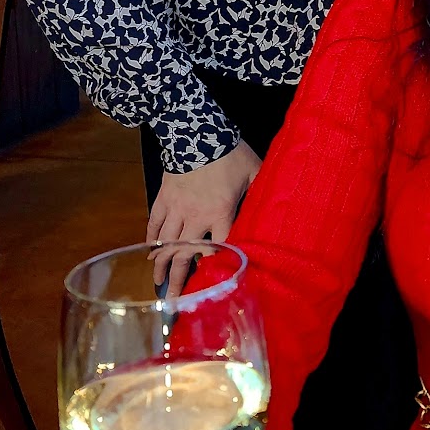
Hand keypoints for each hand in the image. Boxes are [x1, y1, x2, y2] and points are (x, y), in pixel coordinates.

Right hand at [148, 140, 260, 291]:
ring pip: (167, 243)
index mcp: (221, 212)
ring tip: (158, 284)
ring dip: (162, 265)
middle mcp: (196, 216)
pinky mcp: (164, 197)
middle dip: (179, 279)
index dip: (216, 267)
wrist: (195, 129)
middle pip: (186, 254)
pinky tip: (149, 254)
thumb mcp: (255, 169)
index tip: (212, 286)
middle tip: (173, 300)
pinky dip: (151, 239)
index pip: (220, 247)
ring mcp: (176, 207)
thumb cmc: (229, 151)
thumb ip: (264, 189)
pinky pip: (155, 223)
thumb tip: (281, 200)